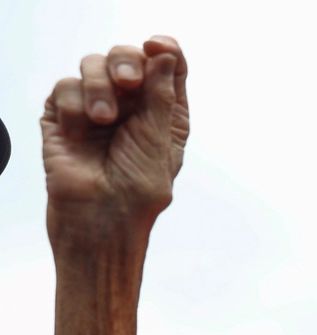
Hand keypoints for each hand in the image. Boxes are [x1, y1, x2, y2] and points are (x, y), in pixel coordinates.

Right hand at [42, 36, 189, 236]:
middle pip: (126, 56)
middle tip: (127, 82)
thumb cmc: (137, 190)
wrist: (100, 218)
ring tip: (102, 120)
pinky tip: (80, 130)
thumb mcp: (158, 139)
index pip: (166, 66)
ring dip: (98, 87)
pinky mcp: (63, 116)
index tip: (157, 45)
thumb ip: (160, 94)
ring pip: (92, 65)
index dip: (163, 49)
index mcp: (163, 112)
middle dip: (126, 61)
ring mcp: (95, 108)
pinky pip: (64, 88)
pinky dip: (73, 105)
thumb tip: (163, 53)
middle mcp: (131, 106)